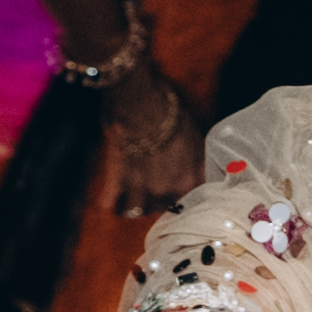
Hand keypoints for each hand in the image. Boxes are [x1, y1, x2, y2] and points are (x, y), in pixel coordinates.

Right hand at [104, 70, 208, 216]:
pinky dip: (111, 201)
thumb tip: (200, 165)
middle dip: (161, 200)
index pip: (194, 203)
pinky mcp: (118, 182)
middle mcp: (168, 190)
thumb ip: (198, 158)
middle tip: (155, 187)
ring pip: (138, 210)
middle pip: (165, 208)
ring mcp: (143, 189)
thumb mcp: (196, 134)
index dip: (187, 197)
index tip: (182, 193)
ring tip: (133, 193)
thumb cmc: (170, 111)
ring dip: (135, 203)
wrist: (139, 101)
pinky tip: (111, 197)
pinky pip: (112, 204)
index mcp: (191, 179)